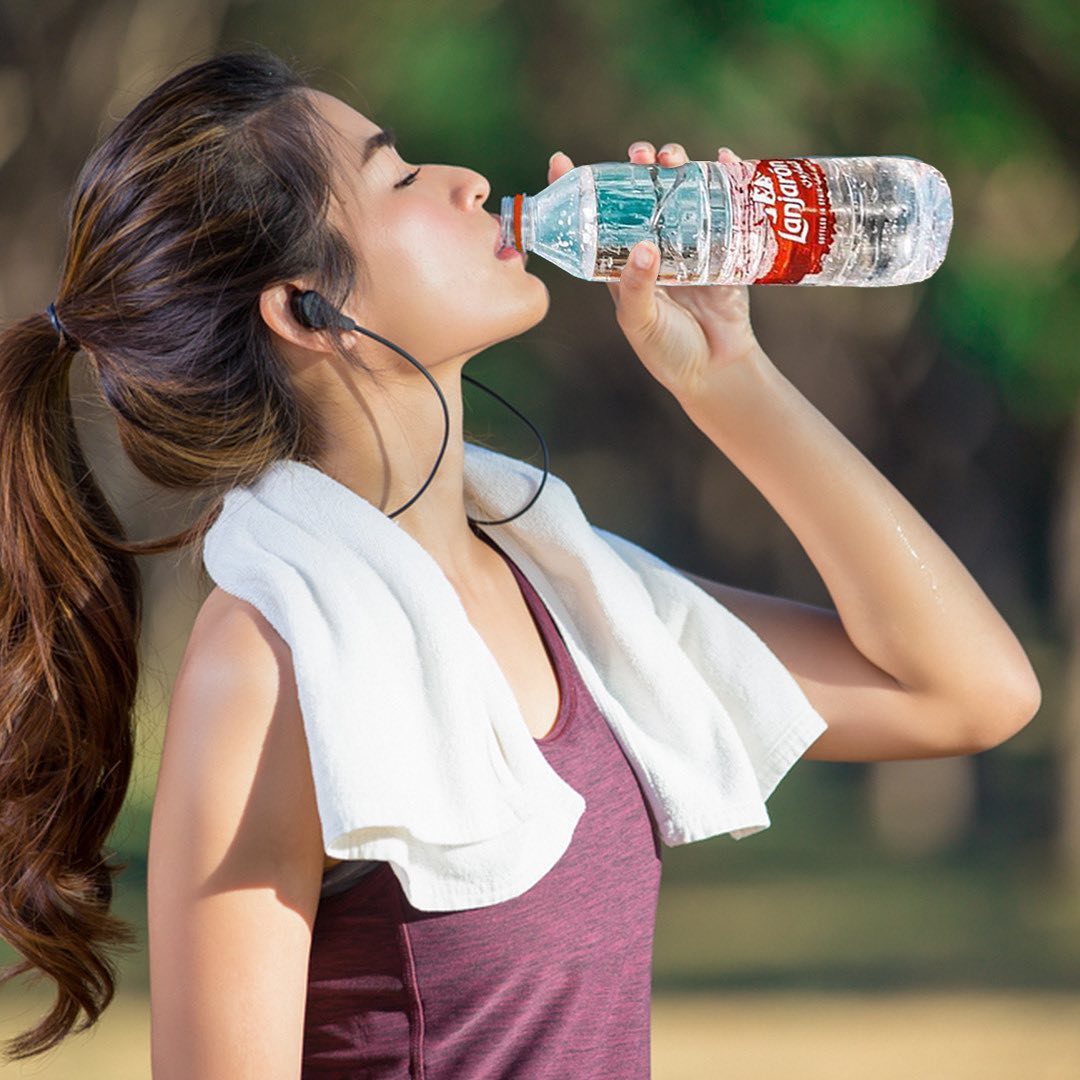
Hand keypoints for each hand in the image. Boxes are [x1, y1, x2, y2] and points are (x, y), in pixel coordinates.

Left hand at [547, 141, 766, 403]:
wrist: (716, 371)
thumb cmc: (668, 352)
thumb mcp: (641, 322)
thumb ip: (637, 289)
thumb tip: (644, 247)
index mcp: (621, 263)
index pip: (594, 219)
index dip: (576, 189)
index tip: (560, 162)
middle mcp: (652, 245)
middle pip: (641, 193)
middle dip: (637, 165)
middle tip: (639, 156)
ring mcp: (688, 242)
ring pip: (680, 190)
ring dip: (676, 164)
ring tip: (672, 157)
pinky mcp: (723, 245)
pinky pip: (725, 204)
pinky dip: (727, 177)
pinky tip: (726, 160)